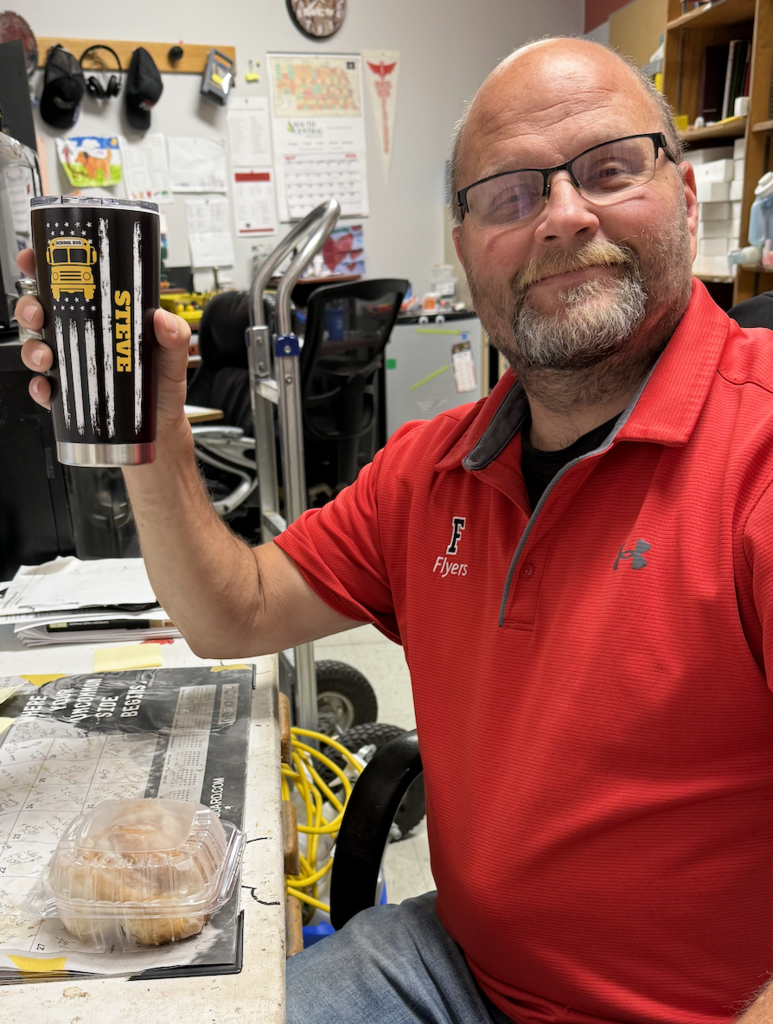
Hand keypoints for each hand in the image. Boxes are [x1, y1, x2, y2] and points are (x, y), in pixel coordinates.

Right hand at [16, 248, 191, 428]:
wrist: (160, 426)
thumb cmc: (162, 386)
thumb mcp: (173, 357)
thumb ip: (175, 337)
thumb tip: (163, 320)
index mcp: (104, 319)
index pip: (69, 287)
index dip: (45, 270)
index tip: (33, 261)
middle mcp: (83, 338)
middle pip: (42, 313)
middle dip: (30, 308)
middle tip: (39, 313)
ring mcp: (72, 365)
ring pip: (36, 348)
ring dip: (33, 348)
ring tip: (47, 356)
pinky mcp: (68, 394)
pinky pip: (43, 388)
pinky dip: (39, 387)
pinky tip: (48, 387)